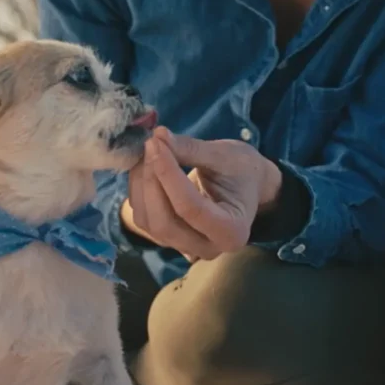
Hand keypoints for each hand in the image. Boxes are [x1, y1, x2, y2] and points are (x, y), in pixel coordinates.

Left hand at [123, 127, 281, 260]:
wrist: (246, 185)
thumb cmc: (242, 170)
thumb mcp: (224, 155)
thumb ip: (191, 149)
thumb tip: (158, 136)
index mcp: (232, 231)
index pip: (190, 208)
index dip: (167, 174)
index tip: (156, 142)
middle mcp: (208, 247)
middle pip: (164, 223)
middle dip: (151, 181)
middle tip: (151, 144)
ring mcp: (185, 247)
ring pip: (148, 222)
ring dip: (141, 184)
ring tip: (148, 150)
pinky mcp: (168, 238)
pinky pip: (143, 218)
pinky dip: (138, 189)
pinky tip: (146, 165)